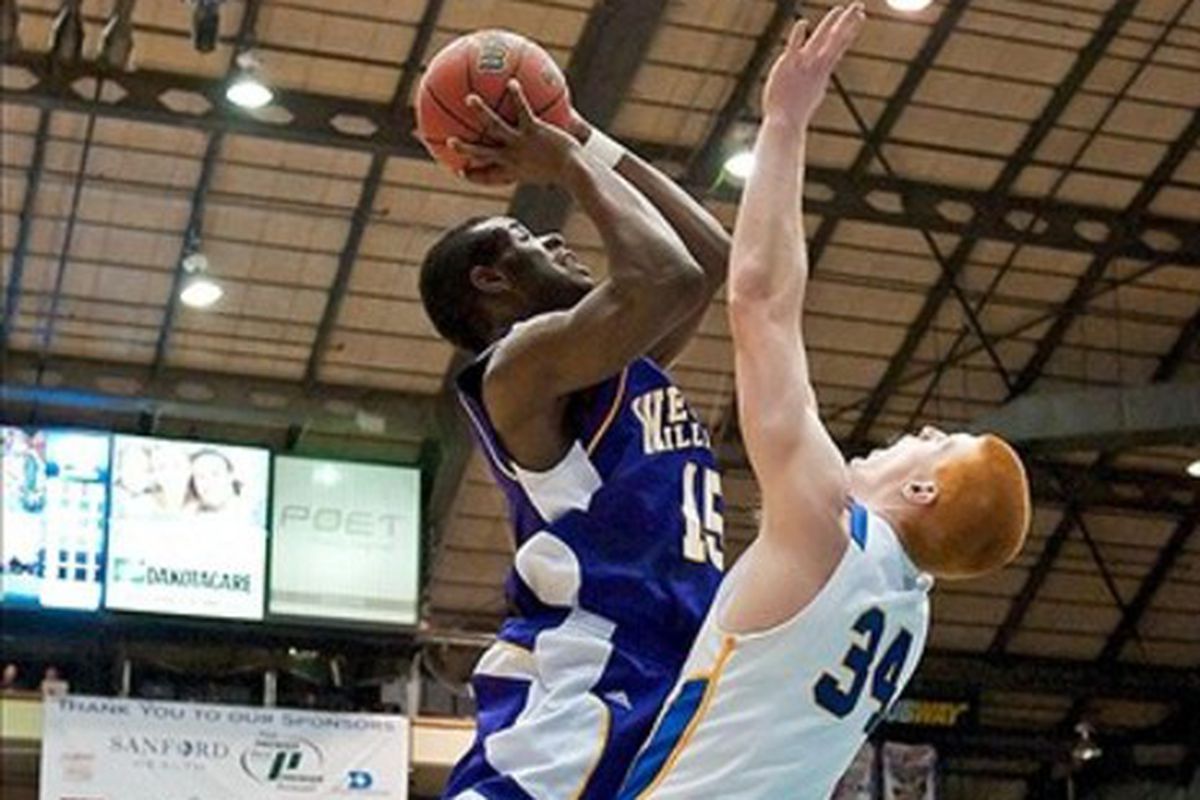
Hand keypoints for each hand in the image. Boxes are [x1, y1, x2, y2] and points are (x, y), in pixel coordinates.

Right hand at [450, 80, 580, 185]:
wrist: (575, 171)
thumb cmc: (566, 173)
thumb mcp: (552, 171)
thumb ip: (545, 160)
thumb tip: (553, 153)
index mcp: (512, 170)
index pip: (487, 176)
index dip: (473, 175)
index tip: (461, 172)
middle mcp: (512, 157)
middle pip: (481, 152)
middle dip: (463, 147)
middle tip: (447, 141)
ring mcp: (521, 144)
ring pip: (495, 127)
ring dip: (481, 112)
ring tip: (469, 99)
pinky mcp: (534, 131)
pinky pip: (522, 110)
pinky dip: (517, 97)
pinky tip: (512, 82)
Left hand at [762, 3, 864, 131]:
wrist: (785, 122)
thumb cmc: (796, 110)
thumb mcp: (812, 90)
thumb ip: (817, 76)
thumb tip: (823, 70)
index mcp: (822, 70)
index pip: (839, 45)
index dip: (850, 30)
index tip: (860, 16)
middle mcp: (816, 65)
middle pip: (835, 39)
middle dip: (848, 22)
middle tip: (860, 6)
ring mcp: (803, 65)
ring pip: (820, 39)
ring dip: (830, 24)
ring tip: (840, 9)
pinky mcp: (787, 66)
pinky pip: (794, 47)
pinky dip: (798, 36)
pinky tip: (802, 23)